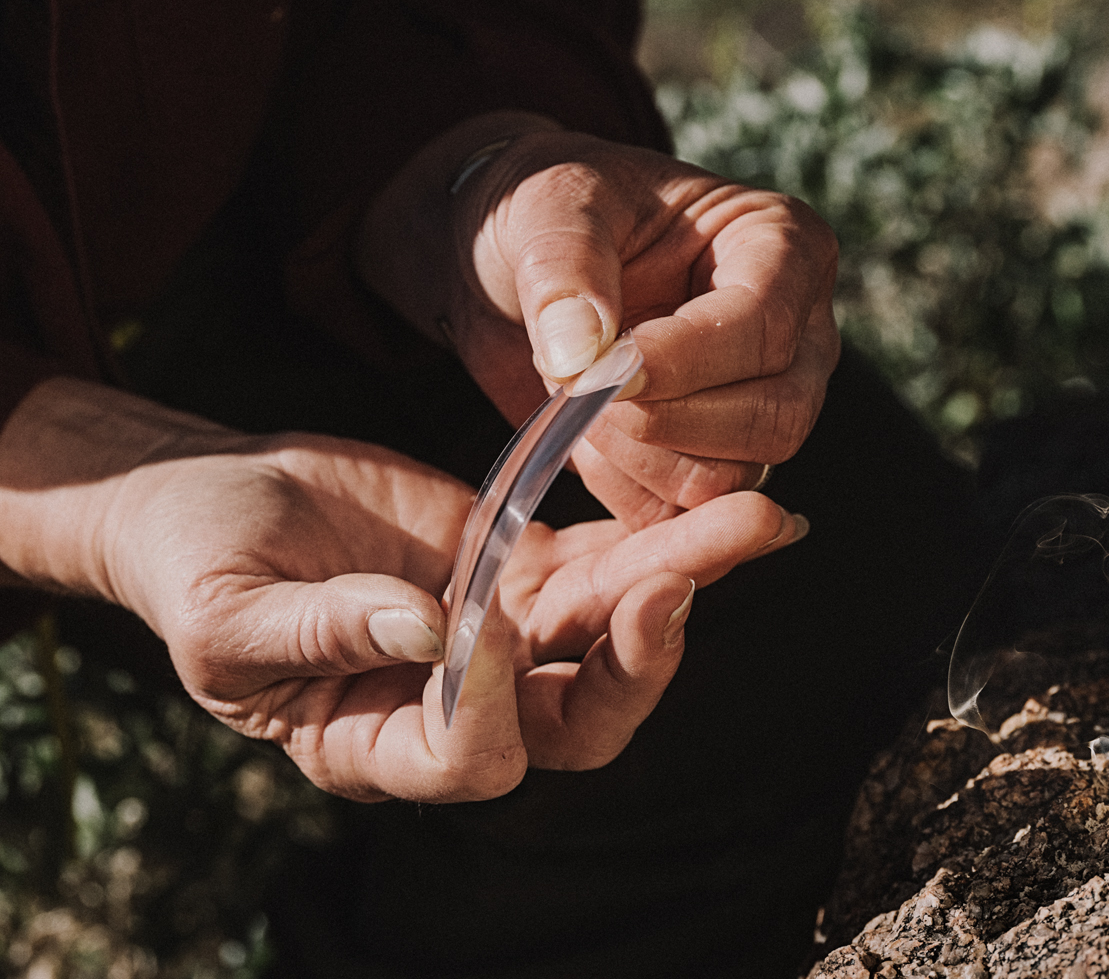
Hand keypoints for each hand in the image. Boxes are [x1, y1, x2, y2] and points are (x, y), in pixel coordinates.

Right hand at [0, 379, 806, 801]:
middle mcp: (461, 703)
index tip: (484, 615)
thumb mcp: (228, 610)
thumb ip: (321, 629)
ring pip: (611, 630)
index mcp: (376, 743)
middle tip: (679, 587)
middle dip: (639, 660)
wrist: (216, 501)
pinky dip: (662, 535)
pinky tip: (726, 504)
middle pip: (579, 718)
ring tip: (760, 522)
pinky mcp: (520, 566)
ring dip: (684, 578)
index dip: (491, 701)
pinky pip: (605, 562)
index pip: (470, 758)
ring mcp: (500, 634)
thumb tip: (427, 630)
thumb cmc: (196, 568)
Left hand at [359, 115, 840, 529]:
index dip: (683, 360)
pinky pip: (692, 513)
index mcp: (781, 244)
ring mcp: (767, 403)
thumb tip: (585, 354)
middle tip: (575, 390)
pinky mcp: (720, 459)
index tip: (597, 369)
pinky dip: (627, 494)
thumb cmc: (547, 211)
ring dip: (637, 459)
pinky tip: (581, 442)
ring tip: (569, 402)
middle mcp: (798, 333)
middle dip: (663, 420)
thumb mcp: (544, 208)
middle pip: (775, 415)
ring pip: (737, 477)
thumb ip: (563, 271)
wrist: (513, 264)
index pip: (764, 326)